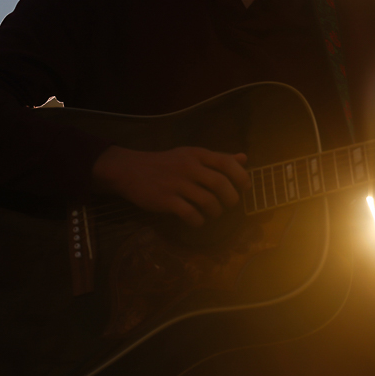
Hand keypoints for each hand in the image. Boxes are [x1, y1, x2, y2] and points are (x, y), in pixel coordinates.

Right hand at [91, 145, 249, 226]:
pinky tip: (197, 221)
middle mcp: (188, 167)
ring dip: (216, 211)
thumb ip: (217, 158)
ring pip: (207, 201)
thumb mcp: (191, 155)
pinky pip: (190, 214)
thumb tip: (243, 158)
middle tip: (230, 204)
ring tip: (214, 213)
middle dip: (231, 198)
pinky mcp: (165, 200)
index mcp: (197, 154)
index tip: (245, 187)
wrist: (129, 170)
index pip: (226, 162)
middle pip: (220, 183)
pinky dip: (199, 221)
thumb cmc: (165, 163)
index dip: (240, 176)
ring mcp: (176, 184)